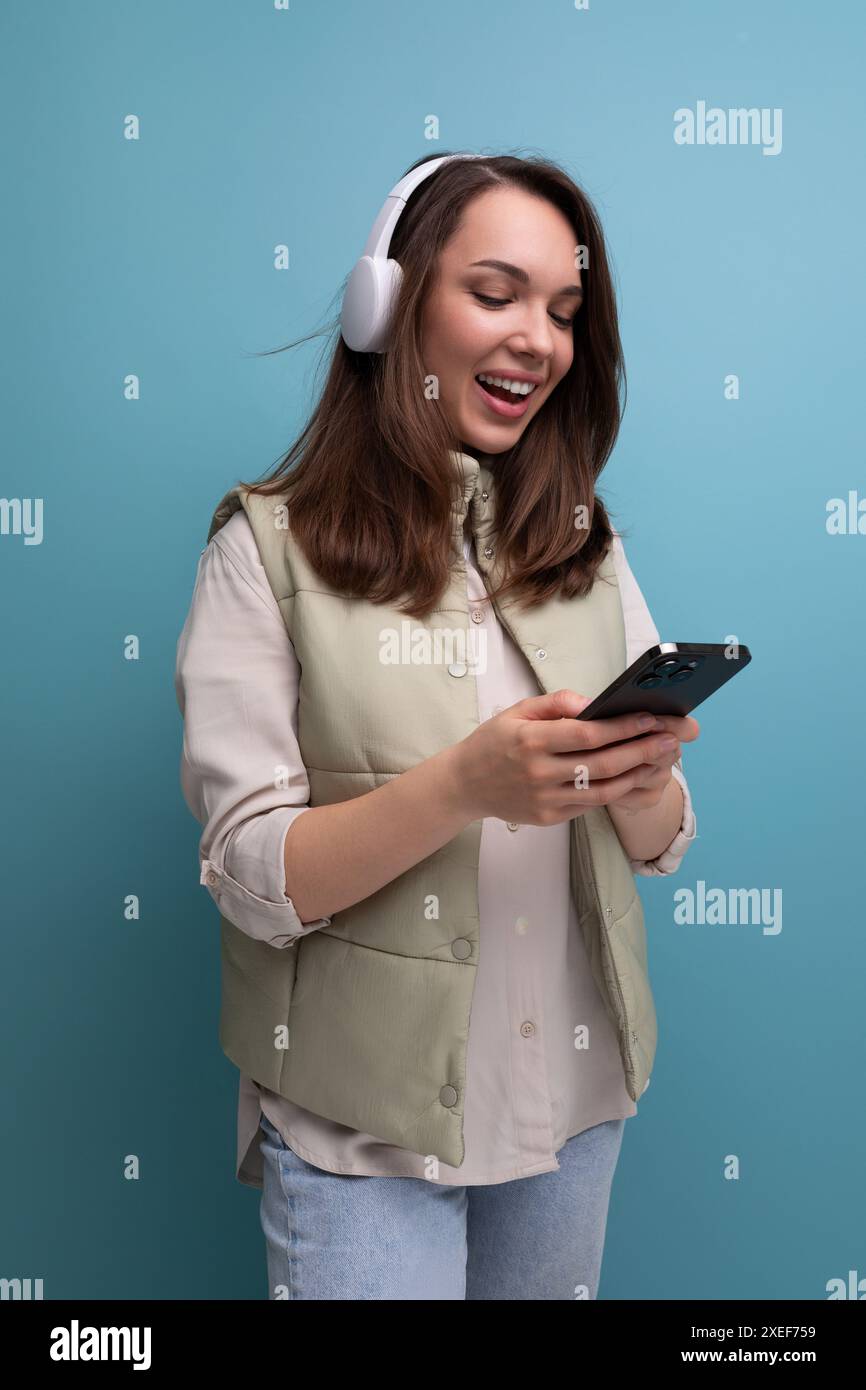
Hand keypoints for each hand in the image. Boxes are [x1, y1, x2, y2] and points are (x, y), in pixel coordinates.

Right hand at [456, 687, 699, 826]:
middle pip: (603, 765)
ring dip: (637, 775)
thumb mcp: (518, 710)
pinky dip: (617, 792)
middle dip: (642, 751)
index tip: (649, 719)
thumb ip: (556, 703)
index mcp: (530, 741)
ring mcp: (545, 800)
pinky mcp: (549, 818)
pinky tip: (635, 778)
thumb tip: (593, 704)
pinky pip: (590, 805)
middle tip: (670, 740)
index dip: (622, 728)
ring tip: (661, 761)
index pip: (587, 735)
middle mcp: (539, 773)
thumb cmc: (494, 742)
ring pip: (603, 791)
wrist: (465, 784)